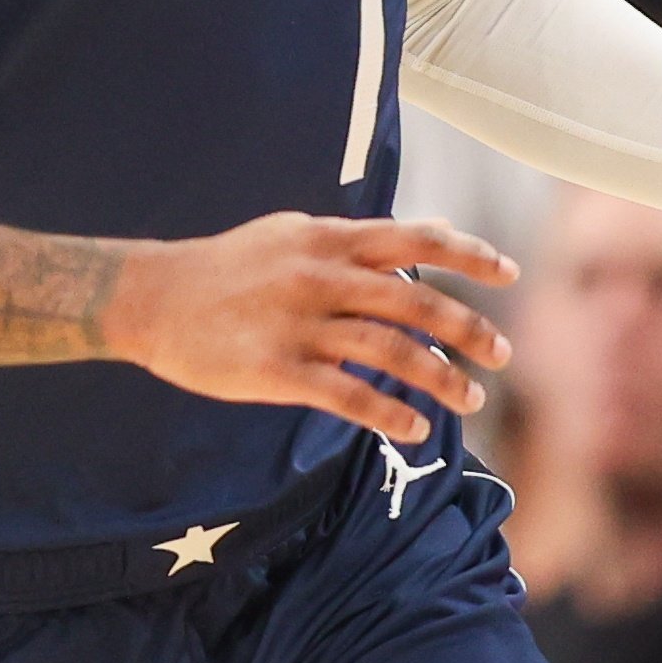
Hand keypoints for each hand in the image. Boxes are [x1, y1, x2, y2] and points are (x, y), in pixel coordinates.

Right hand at [112, 216, 515, 444]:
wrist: (153, 298)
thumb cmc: (229, 267)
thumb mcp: (294, 233)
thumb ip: (358, 241)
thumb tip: (429, 238)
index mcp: (329, 240)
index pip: (415, 240)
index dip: (468, 255)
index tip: (508, 273)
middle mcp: (321, 277)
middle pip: (414, 303)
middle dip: (468, 329)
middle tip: (503, 354)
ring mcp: (299, 325)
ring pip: (390, 352)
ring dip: (440, 379)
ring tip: (469, 400)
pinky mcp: (277, 371)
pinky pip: (347, 396)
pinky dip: (389, 414)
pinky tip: (415, 429)